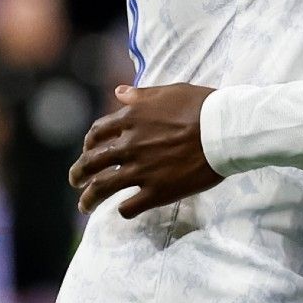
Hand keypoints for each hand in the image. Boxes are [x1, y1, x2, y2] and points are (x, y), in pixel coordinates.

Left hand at [69, 83, 222, 217]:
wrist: (226, 130)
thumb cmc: (203, 106)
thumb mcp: (170, 92)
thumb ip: (141, 95)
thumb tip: (118, 92)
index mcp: (131, 119)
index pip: (97, 133)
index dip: (89, 143)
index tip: (89, 151)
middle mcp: (129, 146)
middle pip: (91, 163)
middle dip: (78, 174)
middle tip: (76, 182)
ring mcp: (141, 170)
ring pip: (102, 189)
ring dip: (89, 199)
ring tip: (85, 206)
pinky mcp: (157, 191)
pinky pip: (129, 207)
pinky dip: (123, 210)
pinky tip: (125, 210)